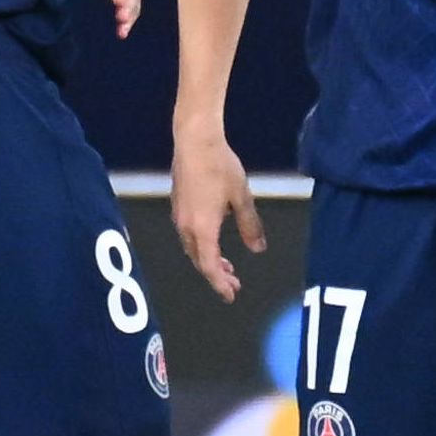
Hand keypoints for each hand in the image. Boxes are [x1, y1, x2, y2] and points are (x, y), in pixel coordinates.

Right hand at [171, 130, 266, 299]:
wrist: (194, 140)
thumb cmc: (220, 166)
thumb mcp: (241, 197)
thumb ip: (250, 226)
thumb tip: (258, 249)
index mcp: (203, 228)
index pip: (210, 266)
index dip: (220, 284)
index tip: (231, 295)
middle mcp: (186, 226)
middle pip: (199, 260)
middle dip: (216, 275)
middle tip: (234, 283)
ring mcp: (179, 216)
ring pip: (192, 248)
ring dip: (209, 260)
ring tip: (227, 266)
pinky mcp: (177, 205)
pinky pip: (188, 235)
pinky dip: (202, 246)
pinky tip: (214, 239)